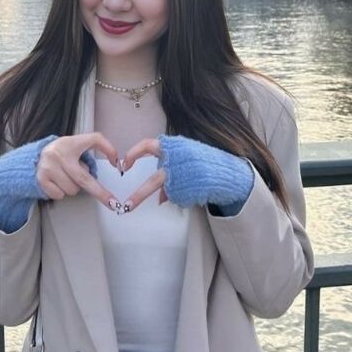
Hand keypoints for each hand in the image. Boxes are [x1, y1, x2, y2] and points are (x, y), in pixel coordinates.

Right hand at [38, 133, 119, 208]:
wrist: (36, 157)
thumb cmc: (63, 152)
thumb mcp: (79, 144)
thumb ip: (98, 148)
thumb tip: (115, 162)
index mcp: (71, 143)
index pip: (95, 140)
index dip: (108, 150)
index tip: (117, 164)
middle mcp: (59, 154)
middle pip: (84, 179)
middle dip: (100, 193)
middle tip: (111, 203)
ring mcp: (48, 167)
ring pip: (73, 189)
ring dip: (74, 187)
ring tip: (68, 176)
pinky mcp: (41, 179)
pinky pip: (60, 195)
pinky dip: (62, 191)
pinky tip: (58, 181)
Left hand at [120, 134, 253, 213]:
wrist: (228, 172)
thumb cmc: (203, 160)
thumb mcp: (185, 156)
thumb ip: (168, 165)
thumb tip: (159, 195)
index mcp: (174, 147)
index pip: (147, 146)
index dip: (133, 154)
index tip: (123, 164)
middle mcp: (177, 163)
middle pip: (154, 181)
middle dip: (139, 194)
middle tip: (126, 205)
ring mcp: (185, 180)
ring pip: (166, 192)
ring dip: (161, 196)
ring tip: (140, 205)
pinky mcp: (193, 192)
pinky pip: (177, 197)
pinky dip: (180, 196)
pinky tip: (191, 191)